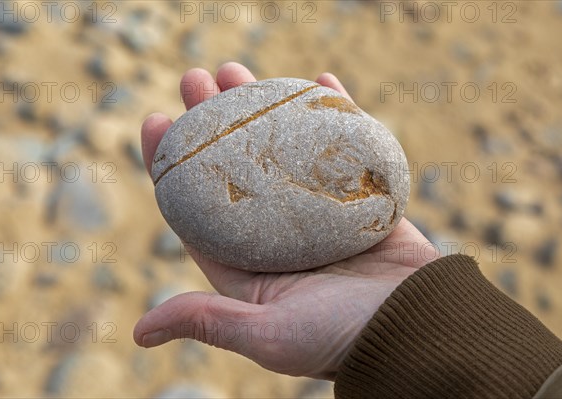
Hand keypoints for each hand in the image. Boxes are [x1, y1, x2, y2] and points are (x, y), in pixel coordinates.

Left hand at [133, 62, 436, 379]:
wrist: (421, 329)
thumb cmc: (343, 339)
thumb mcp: (270, 334)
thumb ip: (211, 320)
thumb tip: (139, 332)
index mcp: (248, 264)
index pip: (197, 206)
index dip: (173, 162)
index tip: (158, 119)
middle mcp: (277, 234)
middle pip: (236, 168)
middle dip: (213, 122)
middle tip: (198, 79)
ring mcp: (319, 212)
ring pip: (282, 150)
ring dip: (261, 108)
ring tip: (239, 71)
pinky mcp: (359, 196)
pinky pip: (341, 145)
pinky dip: (331, 112)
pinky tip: (318, 80)